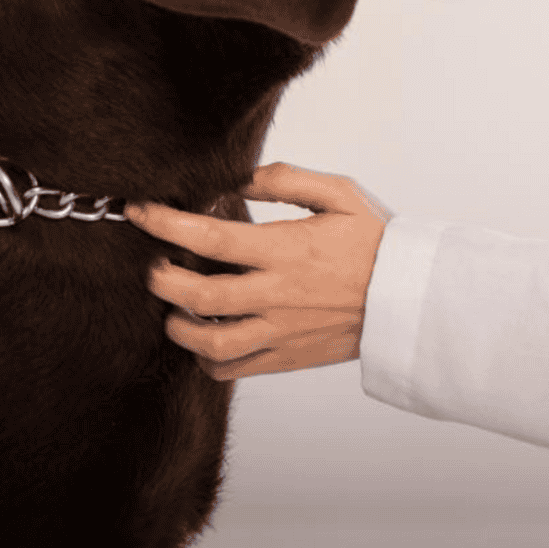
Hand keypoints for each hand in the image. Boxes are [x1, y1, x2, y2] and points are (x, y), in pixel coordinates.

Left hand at [125, 163, 391, 380]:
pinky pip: (230, 370)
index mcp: (286, 249)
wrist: (409, 298)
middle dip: (161, 278)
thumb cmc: (375, 241)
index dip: (165, 223)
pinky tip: (202, 337)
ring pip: (207, 341)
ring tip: (172, 305)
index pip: (210, 236)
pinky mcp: (284, 358)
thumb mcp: (339, 193)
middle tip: (154, 264)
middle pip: (197, 293)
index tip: (139, 212)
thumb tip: (239, 177)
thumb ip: (286, 179)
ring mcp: (279, 331)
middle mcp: (277, 294)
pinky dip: (204, 358)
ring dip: (176, 324)